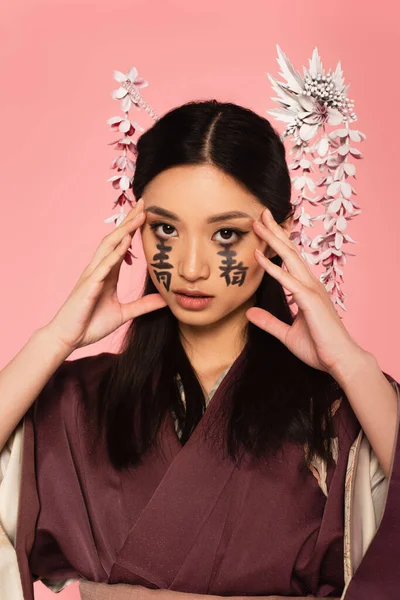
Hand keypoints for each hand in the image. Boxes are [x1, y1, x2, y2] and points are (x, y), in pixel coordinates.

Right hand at [45, 198, 166, 350]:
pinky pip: (102, 267)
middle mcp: (99, 270)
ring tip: (137, 215)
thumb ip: (144, 305)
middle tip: (143, 204)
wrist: (69, 338)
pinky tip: (124, 243)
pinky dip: (113, 254)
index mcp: (107, 273)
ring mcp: (92, 276)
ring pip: (108, 247)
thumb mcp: (124, 313)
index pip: (122, 245)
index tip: (145, 214)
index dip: (133, 229)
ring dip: (123, 231)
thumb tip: (165, 300)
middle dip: (129, 221)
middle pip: (115, 239)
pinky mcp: (88, 287)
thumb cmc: (90, 324)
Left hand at [246, 207, 365, 376]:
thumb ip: (269, 322)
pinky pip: (287, 280)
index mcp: (307, 290)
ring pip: (289, 258)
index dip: (277, 244)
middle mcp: (311, 285)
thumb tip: (250, 313)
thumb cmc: (320, 348)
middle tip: (260, 214)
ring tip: (258, 222)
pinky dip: (272, 267)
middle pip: (290, 252)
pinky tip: (259, 254)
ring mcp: (312, 290)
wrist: (340, 361)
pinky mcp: (309, 301)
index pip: (290, 261)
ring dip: (272, 239)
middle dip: (275, 231)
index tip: (264, 229)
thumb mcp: (287, 334)